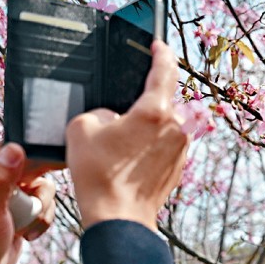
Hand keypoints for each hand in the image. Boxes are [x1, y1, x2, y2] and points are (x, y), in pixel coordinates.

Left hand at [0, 143, 56, 263]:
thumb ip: (0, 180)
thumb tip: (15, 148)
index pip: (4, 152)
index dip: (28, 154)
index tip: (50, 162)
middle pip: (28, 168)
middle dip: (37, 188)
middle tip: (37, 202)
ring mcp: (4, 198)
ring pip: (39, 188)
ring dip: (41, 207)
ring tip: (29, 225)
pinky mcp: (17, 212)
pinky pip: (41, 205)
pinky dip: (42, 218)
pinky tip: (29, 233)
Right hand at [66, 41, 188, 230]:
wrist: (118, 218)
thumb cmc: (99, 174)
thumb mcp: (82, 128)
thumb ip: (100, 111)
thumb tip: (113, 117)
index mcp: (156, 111)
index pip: (165, 70)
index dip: (161, 53)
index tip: (158, 45)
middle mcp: (177, 127)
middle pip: (162, 101)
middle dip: (142, 103)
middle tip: (119, 113)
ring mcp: (182, 148)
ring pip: (163, 125)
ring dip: (145, 127)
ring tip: (118, 143)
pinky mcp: (179, 166)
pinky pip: (164, 145)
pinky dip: (149, 145)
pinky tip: (127, 159)